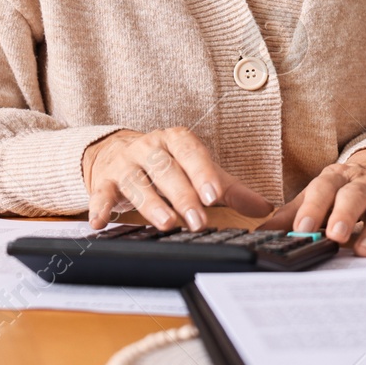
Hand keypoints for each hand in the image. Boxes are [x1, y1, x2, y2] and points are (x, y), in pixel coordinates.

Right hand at [82, 127, 273, 230]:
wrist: (116, 151)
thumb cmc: (167, 164)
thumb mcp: (197, 170)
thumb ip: (230, 189)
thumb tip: (265, 208)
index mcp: (176, 140)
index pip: (192, 153)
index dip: (203, 173)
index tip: (214, 195)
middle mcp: (150, 147)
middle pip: (166, 170)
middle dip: (183, 195)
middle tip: (198, 221)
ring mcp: (125, 163)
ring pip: (137, 182)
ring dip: (150, 203)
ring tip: (166, 223)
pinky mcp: (104, 180)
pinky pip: (100, 193)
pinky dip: (100, 207)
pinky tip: (100, 223)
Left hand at [260, 148, 365, 255]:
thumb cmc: (347, 185)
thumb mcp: (321, 190)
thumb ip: (294, 212)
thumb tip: (262, 233)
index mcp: (337, 177)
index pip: (323, 189)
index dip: (312, 208)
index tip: (302, 228)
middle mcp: (363, 184)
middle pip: (354, 196)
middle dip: (344, 215)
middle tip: (334, 235)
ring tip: (364, 250)